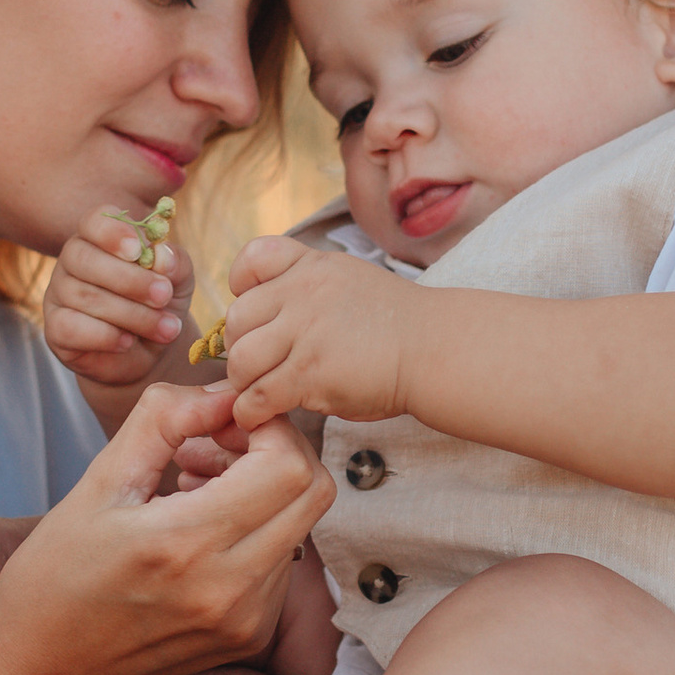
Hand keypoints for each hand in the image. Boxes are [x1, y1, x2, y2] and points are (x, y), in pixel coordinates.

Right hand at [0, 380, 334, 674]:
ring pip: (300, 524)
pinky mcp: (250, 636)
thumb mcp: (98, 481)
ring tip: (193, 487)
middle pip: (312, 491)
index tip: (223, 419)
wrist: (41, 667)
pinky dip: (256, 530)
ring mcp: (246, 620)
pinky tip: (200, 529)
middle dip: (274, 450)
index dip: (267, 426)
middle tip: (215, 444)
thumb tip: (223, 391)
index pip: (285, 465)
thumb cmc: (56, 572)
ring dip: (263, 491)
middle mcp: (229, 589)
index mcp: (185, 544)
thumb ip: (164, 419)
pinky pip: (283, 561)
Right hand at [43, 208, 197, 388]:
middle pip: (85, 258)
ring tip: (166, 328)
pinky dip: (105, 336)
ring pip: (85, 297)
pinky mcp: (54, 329)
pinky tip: (127, 341)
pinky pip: (70, 326)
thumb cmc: (160, 305)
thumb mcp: (178, 281)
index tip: (138, 249)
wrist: (150, 351)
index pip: (94, 222)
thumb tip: (162, 256)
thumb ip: (175, 263)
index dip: (113, 233)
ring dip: (132, 315)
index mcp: (100, 237)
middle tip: (164, 296)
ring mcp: (58, 294)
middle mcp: (73, 260)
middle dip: (130, 280)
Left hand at [220, 234, 422, 429]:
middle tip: (257, 367)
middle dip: (240, 347)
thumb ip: (310, 290)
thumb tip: (265, 321)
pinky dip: (251, 411)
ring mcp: (306, 332)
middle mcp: (304, 293)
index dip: (242, 287)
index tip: (256, 313)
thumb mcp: (352, 282)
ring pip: (242, 360)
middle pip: (236, 318)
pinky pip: (258, 395)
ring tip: (261, 393)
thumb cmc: (399, 327)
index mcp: (314, 267)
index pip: (252, 258)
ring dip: (244, 383)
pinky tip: (262, 416)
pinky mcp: (310, 373)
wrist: (437, 351)